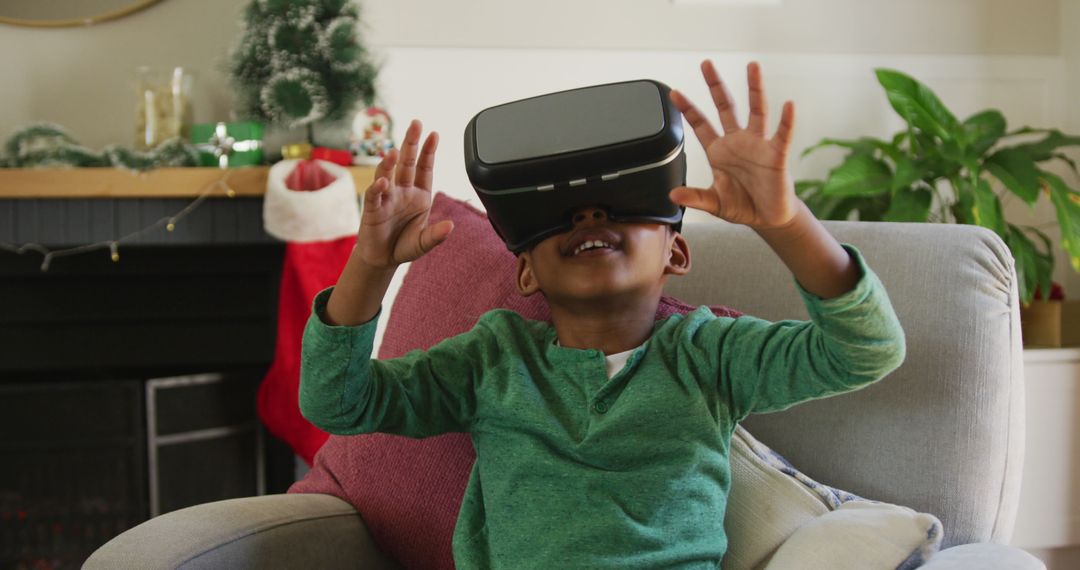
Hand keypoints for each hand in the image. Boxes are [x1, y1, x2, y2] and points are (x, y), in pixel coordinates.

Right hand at [357, 119, 453, 268]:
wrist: (383, 258)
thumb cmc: (404, 245)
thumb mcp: (424, 243)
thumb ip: (436, 235)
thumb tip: (450, 226)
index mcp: (420, 195)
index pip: (424, 168)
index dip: (428, 152)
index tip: (434, 134)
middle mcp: (403, 191)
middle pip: (406, 163)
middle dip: (411, 143)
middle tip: (415, 124)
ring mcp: (387, 197)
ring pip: (388, 173)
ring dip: (391, 162)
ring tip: (395, 151)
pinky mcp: (372, 209)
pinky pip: (374, 195)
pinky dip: (378, 187)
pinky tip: (383, 181)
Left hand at [669, 61, 798, 229]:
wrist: (768, 218)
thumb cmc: (742, 205)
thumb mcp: (714, 203)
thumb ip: (695, 197)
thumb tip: (673, 195)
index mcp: (719, 151)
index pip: (700, 125)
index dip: (688, 109)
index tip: (674, 93)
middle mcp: (738, 142)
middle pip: (726, 107)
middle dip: (715, 86)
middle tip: (705, 64)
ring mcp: (758, 145)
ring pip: (756, 111)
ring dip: (755, 88)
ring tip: (752, 66)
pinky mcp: (776, 155)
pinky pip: (782, 135)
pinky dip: (786, 121)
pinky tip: (788, 105)